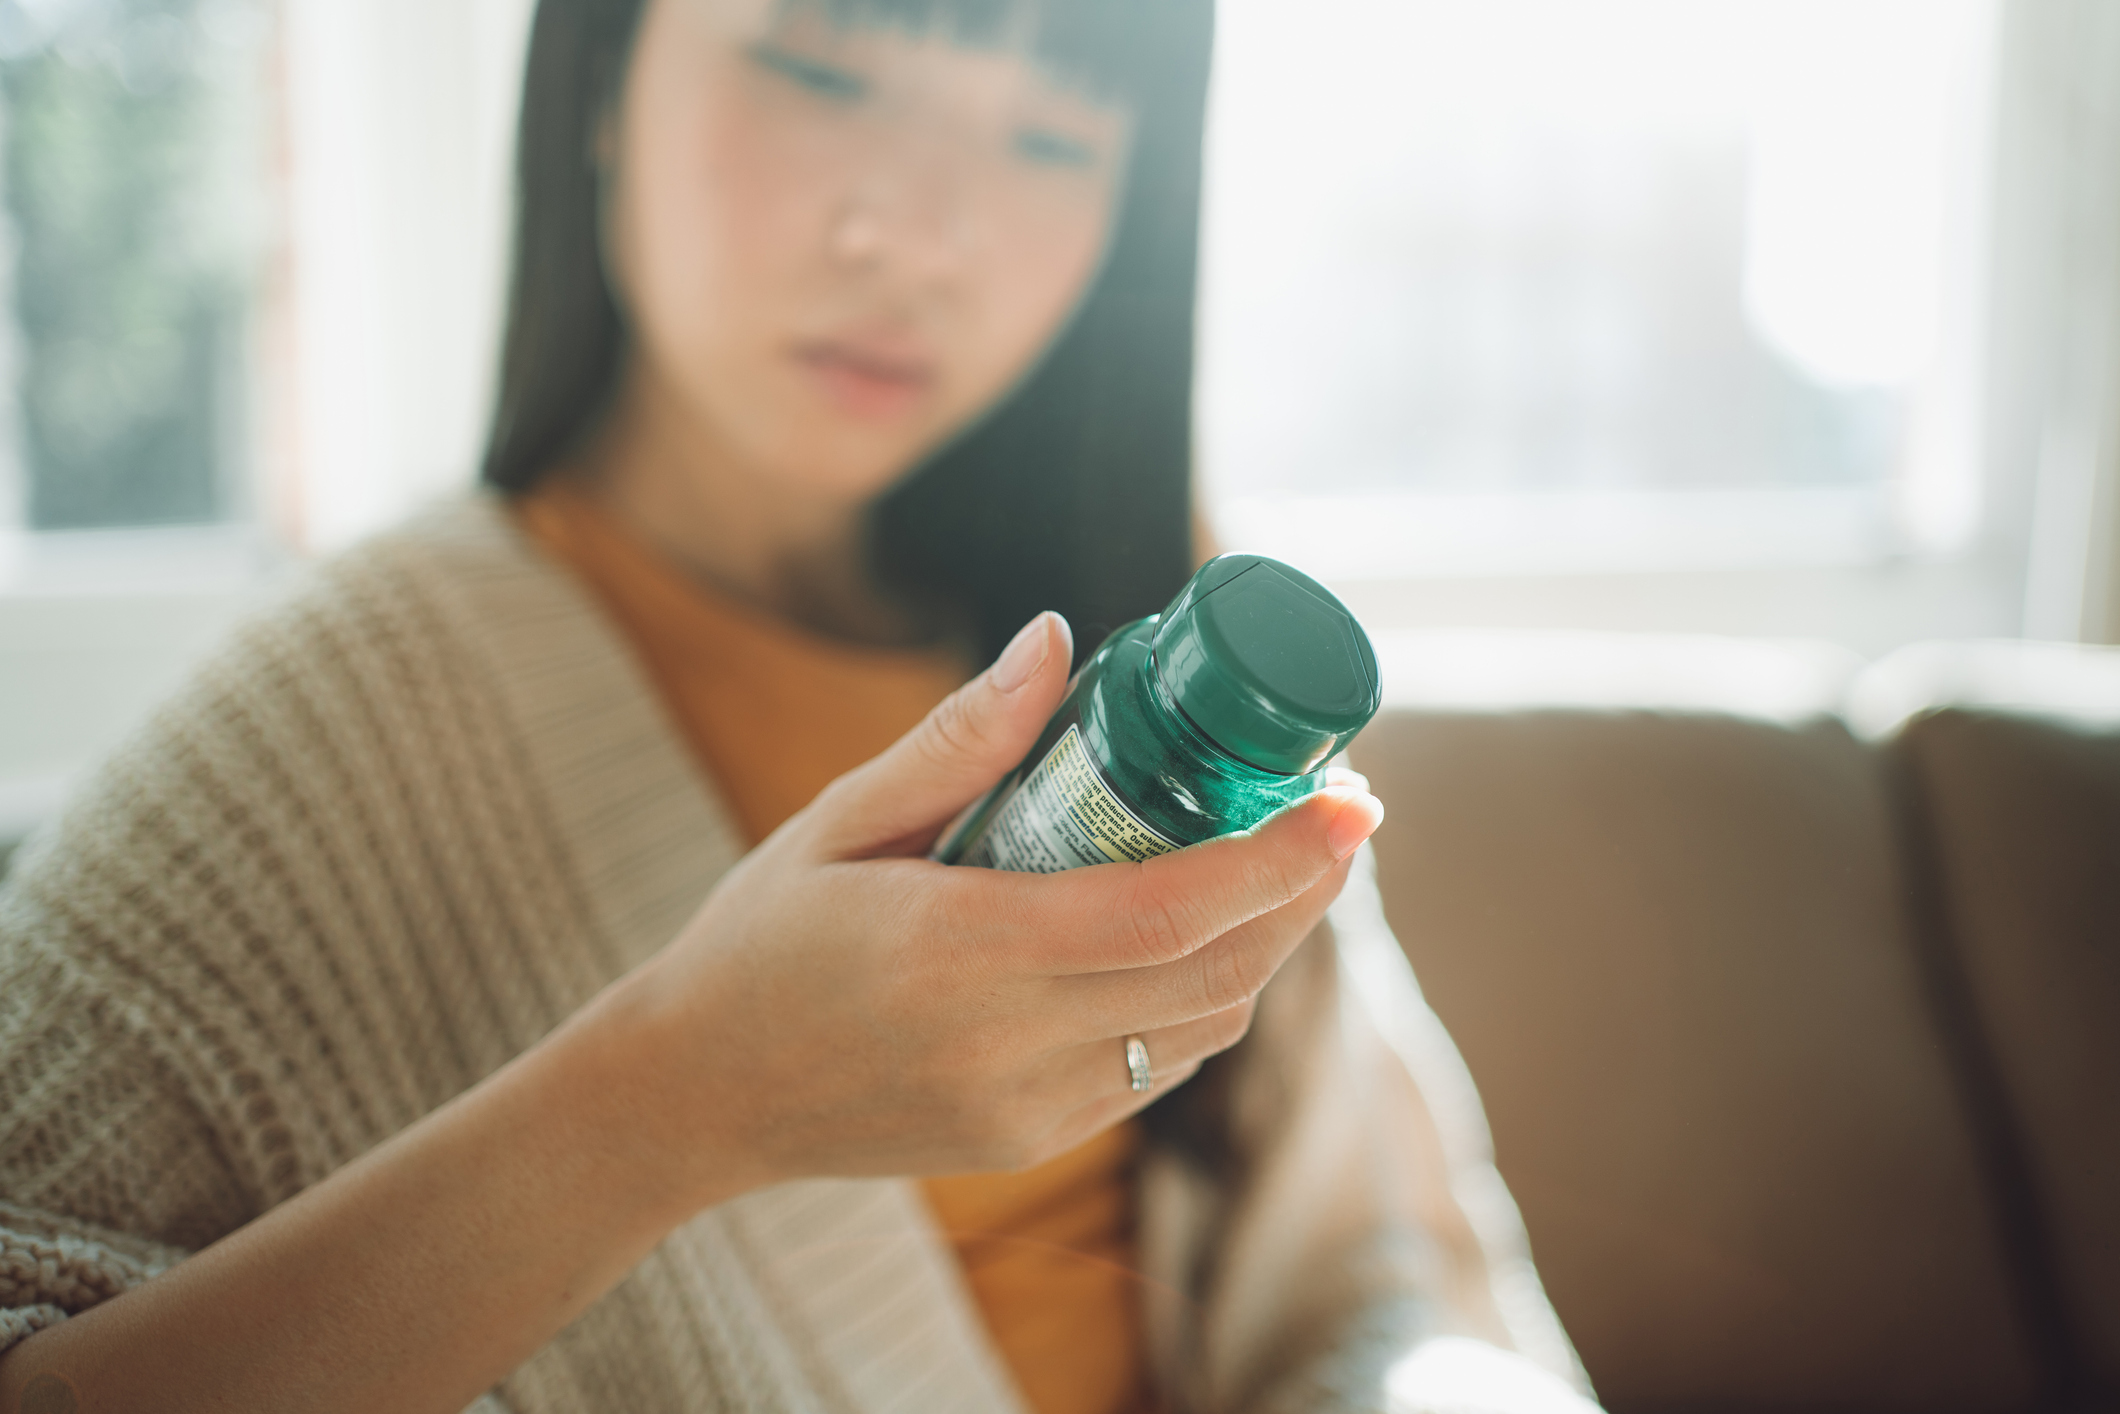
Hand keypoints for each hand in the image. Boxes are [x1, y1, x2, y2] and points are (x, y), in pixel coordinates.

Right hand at [618, 610, 1384, 1201]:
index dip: (1279, 858)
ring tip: (1292, 864)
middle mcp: (1006, 1043)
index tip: (1350, 798)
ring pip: (1201, 1027)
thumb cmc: (760, 940)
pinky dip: (1202, 997)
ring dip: (1266, 946)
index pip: (1169, 910)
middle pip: (1215, 972)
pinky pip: (1155, 1067)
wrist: (695, 1096)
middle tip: (1343, 812)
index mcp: (959, 949)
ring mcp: (1025, 1107)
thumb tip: (1056, 640)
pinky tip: (1206, 936)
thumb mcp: (837, 819)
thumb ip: (957, 739)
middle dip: (1303, 892)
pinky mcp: (1029, 1140)